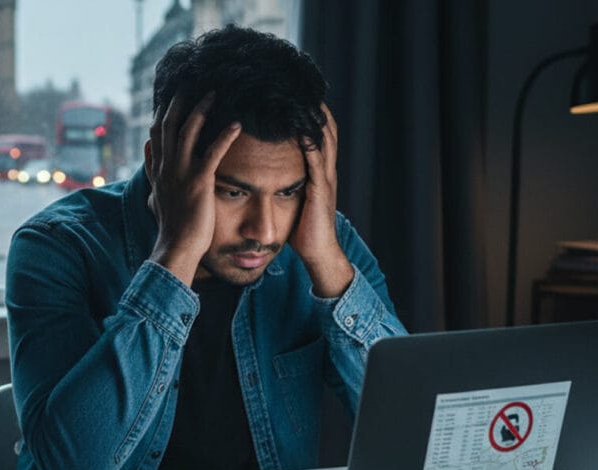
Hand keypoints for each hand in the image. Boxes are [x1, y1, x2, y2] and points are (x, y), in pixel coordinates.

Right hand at [146, 93, 242, 285]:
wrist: (177, 247)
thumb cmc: (172, 226)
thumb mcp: (155, 194)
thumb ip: (152, 171)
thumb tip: (146, 150)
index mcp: (159, 169)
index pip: (157, 132)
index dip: (164, 111)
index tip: (173, 95)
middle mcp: (167, 166)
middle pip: (169, 123)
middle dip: (180, 100)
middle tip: (192, 82)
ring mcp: (181, 172)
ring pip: (188, 131)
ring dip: (201, 109)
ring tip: (215, 93)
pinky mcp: (199, 181)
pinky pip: (212, 152)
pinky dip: (224, 136)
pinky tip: (237, 124)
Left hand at [290, 104, 353, 297]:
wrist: (318, 254)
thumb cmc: (303, 231)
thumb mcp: (295, 201)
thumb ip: (288, 184)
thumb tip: (272, 174)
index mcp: (318, 172)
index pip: (318, 135)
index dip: (312, 114)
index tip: (298, 94)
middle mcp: (325, 171)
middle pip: (325, 130)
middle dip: (316, 108)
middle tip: (303, 86)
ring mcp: (325, 179)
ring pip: (324, 141)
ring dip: (315, 119)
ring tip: (305, 97)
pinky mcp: (320, 190)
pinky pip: (316, 162)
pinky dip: (311, 144)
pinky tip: (303, 130)